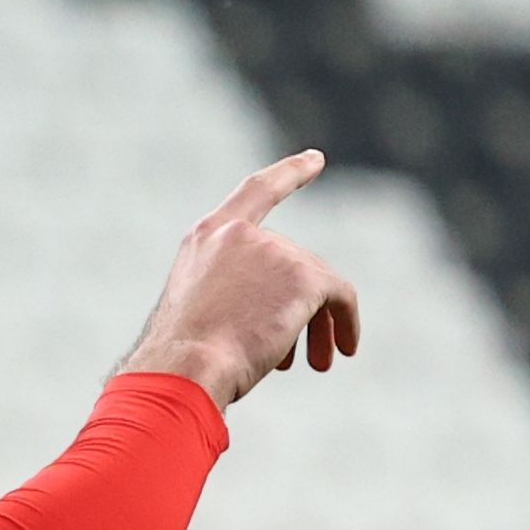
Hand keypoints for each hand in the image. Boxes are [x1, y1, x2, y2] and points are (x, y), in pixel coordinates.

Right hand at [119, 150, 364, 406]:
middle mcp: (242, 235)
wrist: (184, 370)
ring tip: (320, 362)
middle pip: (294, 263)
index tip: (316, 159)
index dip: (290, 173)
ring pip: (317, 284)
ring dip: (321, 324)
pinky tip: (344, 351)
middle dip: (302, 308)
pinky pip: (340, 297)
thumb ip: (235, 294)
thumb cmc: (182, 358)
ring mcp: (275, 251)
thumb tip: (280, 314)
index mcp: (207, 238)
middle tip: (305, 359)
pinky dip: (347, 324)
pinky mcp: (304, 276)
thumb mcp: (199, 311)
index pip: (257, 191)